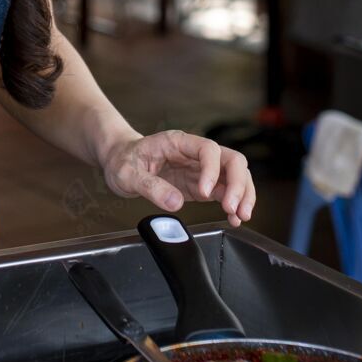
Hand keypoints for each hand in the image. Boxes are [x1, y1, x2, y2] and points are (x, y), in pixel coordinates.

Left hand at [100, 129, 254, 227]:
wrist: (119, 162)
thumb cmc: (123, 160)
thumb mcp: (127, 174)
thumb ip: (150, 187)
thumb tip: (174, 202)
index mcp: (178, 142)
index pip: (208, 149)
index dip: (212, 170)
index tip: (204, 193)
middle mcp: (195, 153)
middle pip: (232, 161)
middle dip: (238, 184)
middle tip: (233, 208)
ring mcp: (201, 169)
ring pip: (235, 176)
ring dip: (242, 196)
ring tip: (240, 216)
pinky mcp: (201, 185)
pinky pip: (225, 192)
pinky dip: (233, 204)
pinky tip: (233, 218)